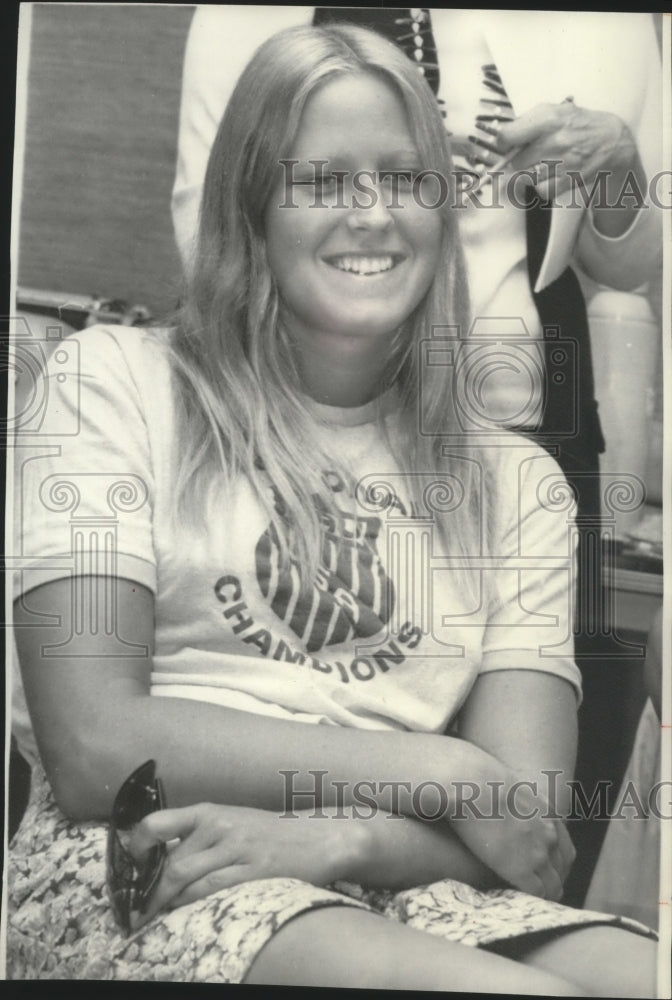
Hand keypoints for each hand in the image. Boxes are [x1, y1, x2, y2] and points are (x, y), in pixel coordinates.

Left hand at [125, 802, 355, 922]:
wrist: (319, 836)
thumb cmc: (271, 833)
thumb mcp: (233, 822)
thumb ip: (200, 835)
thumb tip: (161, 859)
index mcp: (211, 811)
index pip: (158, 822)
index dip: (136, 845)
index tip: (131, 865)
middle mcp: (220, 825)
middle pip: (169, 861)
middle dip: (147, 890)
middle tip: (134, 909)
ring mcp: (237, 848)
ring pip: (184, 877)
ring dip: (161, 902)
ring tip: (149, 916)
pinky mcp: (253, 870)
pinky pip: (210, 889)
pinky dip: (190, 903)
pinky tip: (183, 911)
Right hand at [447, 763, 575, 900]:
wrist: (474, 784)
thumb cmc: (481, 778)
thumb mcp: (510, 783)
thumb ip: (516, 797)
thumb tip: (502, 794)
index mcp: (548, 814)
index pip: (564, 847)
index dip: (557, 862)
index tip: (548, 869)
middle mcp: (549, 835)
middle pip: (562, 868)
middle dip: (555, 879)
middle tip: (545, 889)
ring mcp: (537, 853)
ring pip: (552, 885)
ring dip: (546, 894)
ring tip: (536, 901)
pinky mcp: (520, 869)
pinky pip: (536, 893)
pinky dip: (533, 899)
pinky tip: (522, 900)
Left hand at [479, 100, 639, 205]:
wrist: (612, 140)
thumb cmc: (578, 124)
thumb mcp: (556, 111)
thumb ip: (528, 122)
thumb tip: (502, 138)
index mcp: (547, 118)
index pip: (506, 136)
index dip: (502, 143)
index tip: (507, 145)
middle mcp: (553, 140)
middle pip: (516, 162)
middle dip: (520, 161)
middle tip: (532, 156)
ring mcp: (561, 162)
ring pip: (526, 179)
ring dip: (530, 175)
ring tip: (543, 165)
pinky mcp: (568, 180)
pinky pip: (541, 191)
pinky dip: (542, 187)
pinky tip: (551, 177)